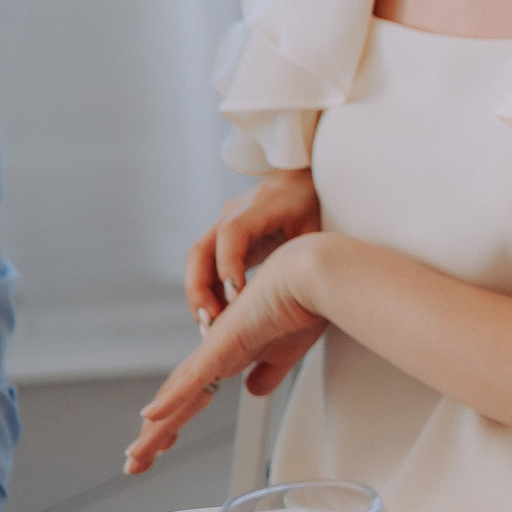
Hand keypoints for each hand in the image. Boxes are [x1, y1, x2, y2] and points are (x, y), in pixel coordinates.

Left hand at [127, 235, 329, 473]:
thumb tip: (252, 391)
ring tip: (136, 456)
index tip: (162, 444)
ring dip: (157, 430)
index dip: (175, 420)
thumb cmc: (307, 304)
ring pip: (179, 396)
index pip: (194, 395)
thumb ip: (269, 373)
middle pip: (178, 400)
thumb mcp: (289, 352)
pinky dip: (172, 399)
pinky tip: (151, 417)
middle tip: (136, 462)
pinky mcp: (225, 343)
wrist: (314, 276)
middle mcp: (215, 352)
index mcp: (230, 355)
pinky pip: (195, 378)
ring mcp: (217, 348)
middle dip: (156, 434)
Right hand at [185, 170, 320, 324]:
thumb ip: (303, 253)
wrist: (299, 183)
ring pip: (197, 262)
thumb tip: (305, 291)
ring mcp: (222, 225)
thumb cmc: (313, 208)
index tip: (235, 296)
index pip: (233, 232)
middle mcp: (233, 213)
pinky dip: (209, 291)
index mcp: (260, 206)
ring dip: (199, 295)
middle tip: (210, 323)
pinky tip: (218, 316)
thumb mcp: (314, 227)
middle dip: (199, 289)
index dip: (229, 263)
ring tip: (209, 328)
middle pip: (200, 251)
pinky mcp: (221, 239)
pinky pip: (206, 266)